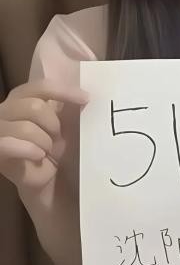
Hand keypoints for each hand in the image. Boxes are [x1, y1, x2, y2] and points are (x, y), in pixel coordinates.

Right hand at [0, 79, 87, 195]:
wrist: (49, 177)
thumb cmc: (56, 146)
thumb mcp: (65, 122)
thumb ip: (69, 106)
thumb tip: (84, 95)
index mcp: (23, 97)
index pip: (42, 86)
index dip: (64, 91)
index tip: (85, 99)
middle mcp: (6, 109)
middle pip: (34, 107)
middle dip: (52, 125)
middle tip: (57, 138)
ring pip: (25, 127)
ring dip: (44, 142)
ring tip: (47, 151)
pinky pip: (9, 144)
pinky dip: (29, 150)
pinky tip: (38, 156)